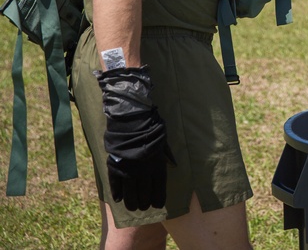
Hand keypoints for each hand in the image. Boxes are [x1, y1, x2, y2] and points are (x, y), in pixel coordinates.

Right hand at [97, 65, 174, 210]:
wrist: (130, 116)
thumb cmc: (151, 124)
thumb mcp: (164, 138)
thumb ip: (168, 154)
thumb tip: (175, 166)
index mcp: (157, 161)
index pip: (159, 184)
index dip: (158, 196)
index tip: (158, 206)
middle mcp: (143, 167)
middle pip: (144, 190)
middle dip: (145, 201)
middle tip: (144, 208)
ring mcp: (128, 166)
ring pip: (130, 189)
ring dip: (132, 200)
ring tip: (134, 207)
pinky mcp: (115, 163)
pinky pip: (115, 182)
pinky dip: (117, 191)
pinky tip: (118, 200)